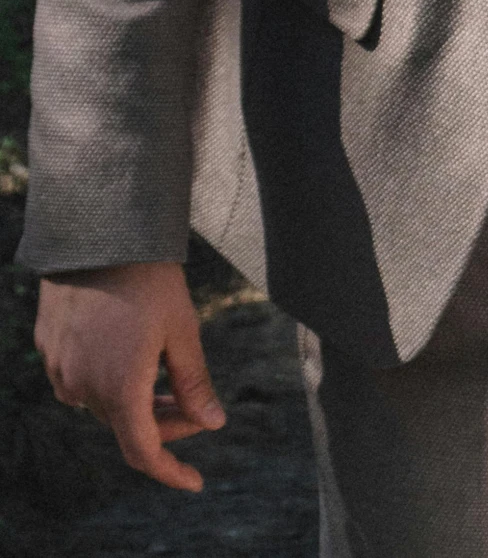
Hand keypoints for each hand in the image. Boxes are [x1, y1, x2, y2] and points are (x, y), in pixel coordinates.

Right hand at [35, 260, 225, 491]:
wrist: (98, 232)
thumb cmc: (148, 278)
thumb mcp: (182, 329)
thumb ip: (195, 382)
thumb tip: (213, 423)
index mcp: (120, 389)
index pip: (144, 452)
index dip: (171, 471)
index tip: (194, 481)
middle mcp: (84, 388)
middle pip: (128, 424)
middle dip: (165, 421)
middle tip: (194, 404)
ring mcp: (60, 369)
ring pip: (103, 403)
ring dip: (135, 399)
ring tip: (164, 373)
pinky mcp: (48, 348)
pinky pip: (79, 379)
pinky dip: (108, 378)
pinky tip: (127, 351)